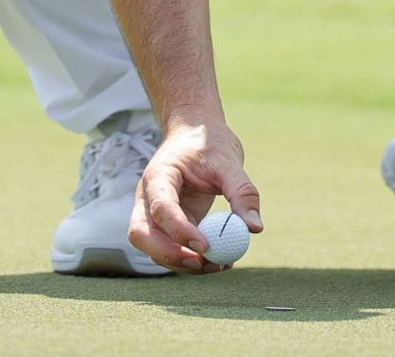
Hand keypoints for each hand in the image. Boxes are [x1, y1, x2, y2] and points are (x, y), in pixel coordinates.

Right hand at [127, 119, 262, 272]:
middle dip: (168, 255)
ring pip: (154, 248)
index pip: (160, 207)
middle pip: (141, 235)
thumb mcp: (228, 160)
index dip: (179, 230)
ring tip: (220, 263)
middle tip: (201, 262)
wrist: (195, 132)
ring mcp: (155, 214)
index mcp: (159, 176)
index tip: (206, 246)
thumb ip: (242, 191)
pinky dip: (193, 259)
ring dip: (182, 263)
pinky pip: (174, 249)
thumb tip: (254, 228)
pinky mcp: (169, 225)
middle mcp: (149, 198)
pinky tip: (220, 260)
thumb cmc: (207, 141)